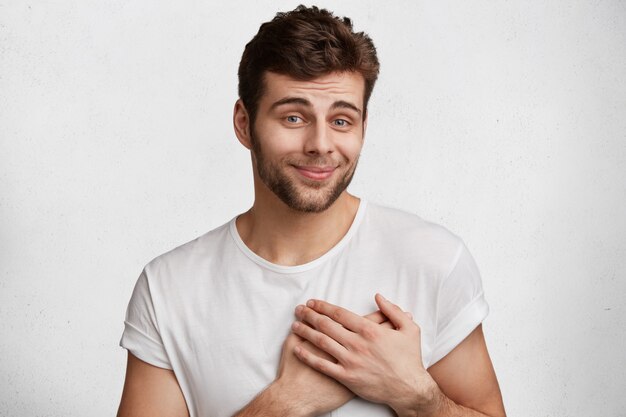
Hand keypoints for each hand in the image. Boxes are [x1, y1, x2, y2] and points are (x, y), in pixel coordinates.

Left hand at [291, 294, 437, 415]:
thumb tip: (378, 296)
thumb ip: (393, 311)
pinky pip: (322, 365)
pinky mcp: (346, 377)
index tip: (313, 303)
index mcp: (370, 330)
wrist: (409, 389)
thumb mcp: (409, 329)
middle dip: (310, 315)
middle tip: (299, 310)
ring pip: (321, 342)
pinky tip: (298, 349)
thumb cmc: (409, 360)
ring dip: (305, 332)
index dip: (323, 306)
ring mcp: (350, 361)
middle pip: (326, 325)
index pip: (339, 314)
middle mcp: (357, 343)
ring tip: (295, 325)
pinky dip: (308, 356)